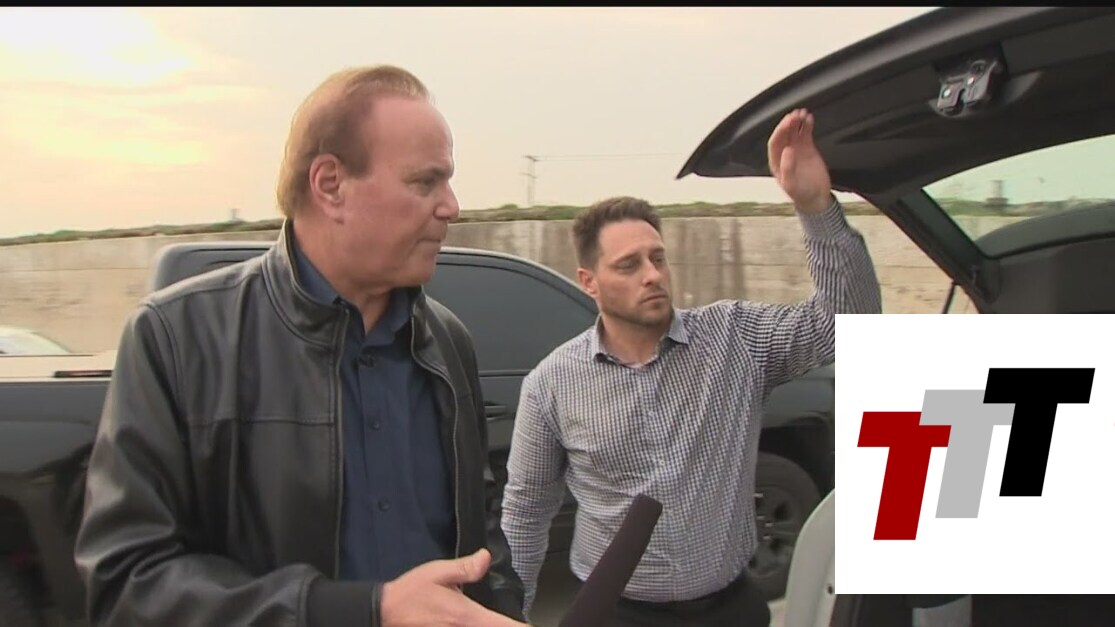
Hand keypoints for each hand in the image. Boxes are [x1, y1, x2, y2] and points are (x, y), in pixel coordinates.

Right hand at [380, 549, 528, 626]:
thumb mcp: (438, 574)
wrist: (383, 613)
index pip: (503, 626)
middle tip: (520, 622)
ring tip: (500, 621)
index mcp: (466, 616)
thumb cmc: (409, 595)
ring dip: (490, 625)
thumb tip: (485, 558)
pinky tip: (476, 622)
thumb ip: (465, 569)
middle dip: (506, 626)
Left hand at [768, 108, 832, 214]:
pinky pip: (806, 134)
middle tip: (795, 115)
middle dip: (788, 124)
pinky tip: (809, 119)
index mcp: (776, 162)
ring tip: (802, 114)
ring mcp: (797, 150)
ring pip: (794, 132)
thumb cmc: (801, 194)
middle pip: (784, 134)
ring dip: (797, 122)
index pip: (774, 142)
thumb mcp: (791, 185)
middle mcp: (785, 154)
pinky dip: (807, 125)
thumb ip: (787, 168)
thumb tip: (787, 150)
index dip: (780, 132)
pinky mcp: (808, 149)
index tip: (787, 124)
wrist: (816, 198)